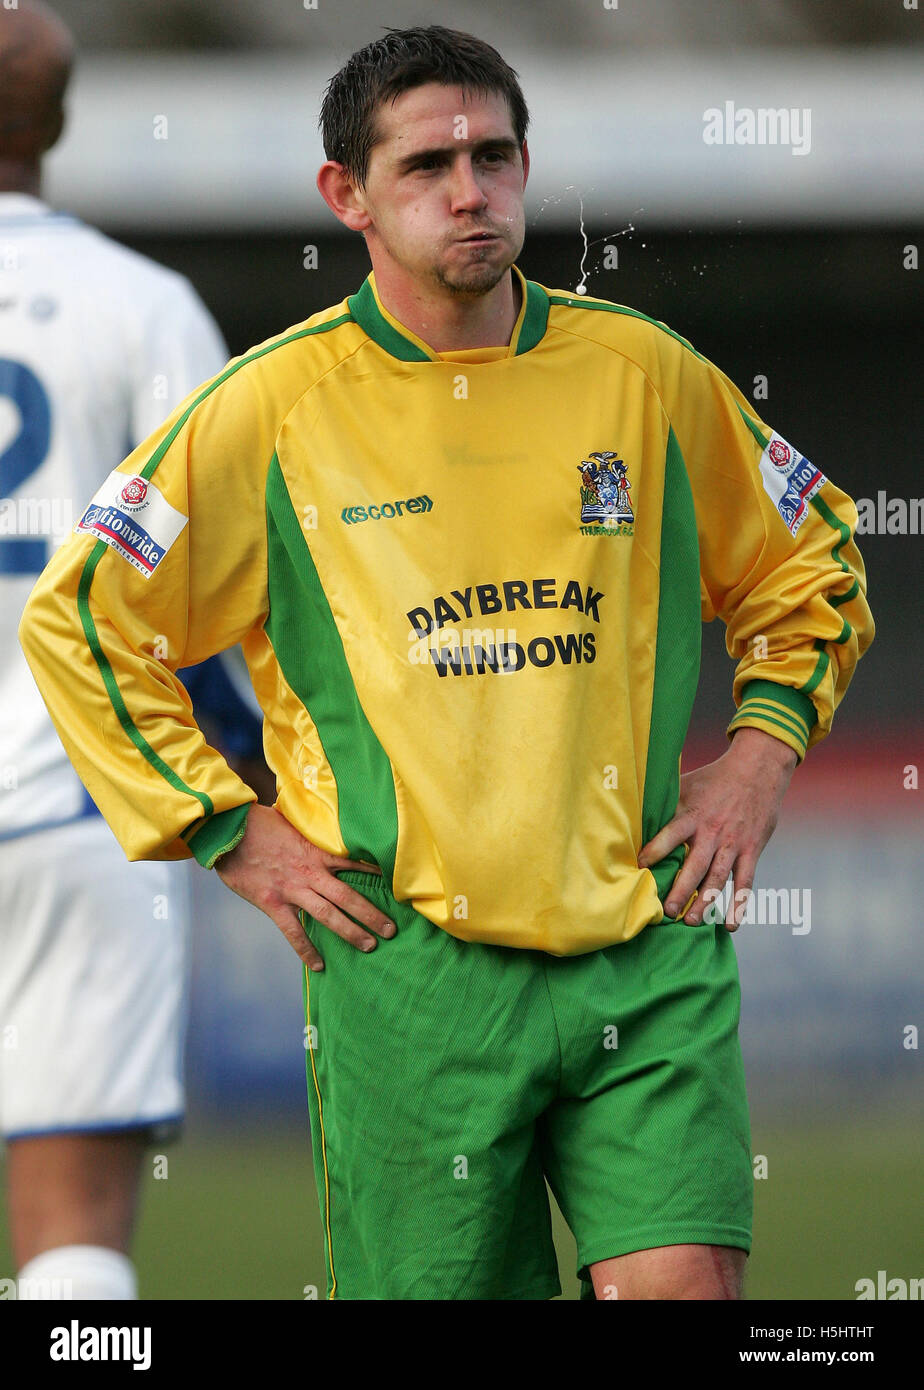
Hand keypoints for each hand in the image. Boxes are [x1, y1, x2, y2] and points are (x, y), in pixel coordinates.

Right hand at [215, 804, 394, 968]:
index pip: (353, 863)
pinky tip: (319, 965)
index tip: (394, 886)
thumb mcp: (292, 822)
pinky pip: (293, 932)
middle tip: (391, 930)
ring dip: (351, 932)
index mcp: (316, 852)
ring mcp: (292, 890)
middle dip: (371, 915)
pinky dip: (306, 950)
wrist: (228, 830)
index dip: (375, 875)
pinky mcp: (272, 903)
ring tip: (370, 946)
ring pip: (328, 915)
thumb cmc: (259, 823)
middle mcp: (309, 873)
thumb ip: (311, 834)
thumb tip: (325, 830)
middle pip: (348, 896)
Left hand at [637, 727, 797, 928]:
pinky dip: (739, 904)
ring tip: (691, 922)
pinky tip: (730, 924)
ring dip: (705, 902)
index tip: (639, 868)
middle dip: (680, 891)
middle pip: (694, 866)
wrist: (758, 770)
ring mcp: (733, 843)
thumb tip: (635, 812)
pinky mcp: (751, 850)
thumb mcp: (687, 784)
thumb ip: (667, 803)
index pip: (670, 835)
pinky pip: (746, 882)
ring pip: (718, 878)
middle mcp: (713, 832)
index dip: (655, 850)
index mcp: (693, 815)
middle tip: (666, 912)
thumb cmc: (715, 778)